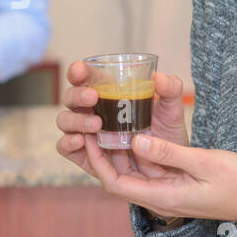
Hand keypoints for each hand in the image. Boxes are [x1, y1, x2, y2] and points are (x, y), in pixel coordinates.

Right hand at [56, 60, 189, 180]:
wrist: (170, 166)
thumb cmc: (166, 133)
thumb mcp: (172, 110)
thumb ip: (171, 90)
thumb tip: (158, 77)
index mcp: (107, 93)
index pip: (84, 77)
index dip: (77, 71)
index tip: (82, 70)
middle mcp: (91, 111)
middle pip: (69, 98)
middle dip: (76, 95)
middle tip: (93, 98)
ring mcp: (86, 133)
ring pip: (64, 121)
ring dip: (76, 120)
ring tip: (96, 124)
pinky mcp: (85, 156)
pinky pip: (65, 148)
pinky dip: (67, 143)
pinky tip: (81, 140)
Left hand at [83, 132, 236, 222]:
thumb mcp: (205, 163)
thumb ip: (169, 153)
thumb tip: (136, 140)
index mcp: (163, 197)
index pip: (115, 184)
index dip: (97, 162)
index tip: (89, 137)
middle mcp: (159, 198)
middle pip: (117, 178)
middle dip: (101, 154)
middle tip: (91, 125)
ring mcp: (166, 193)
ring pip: (130, 173)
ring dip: (116, 152)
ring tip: (106, 124)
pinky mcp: (174, 185)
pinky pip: (146, 170)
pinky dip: (135, 152)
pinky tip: (132, 131)